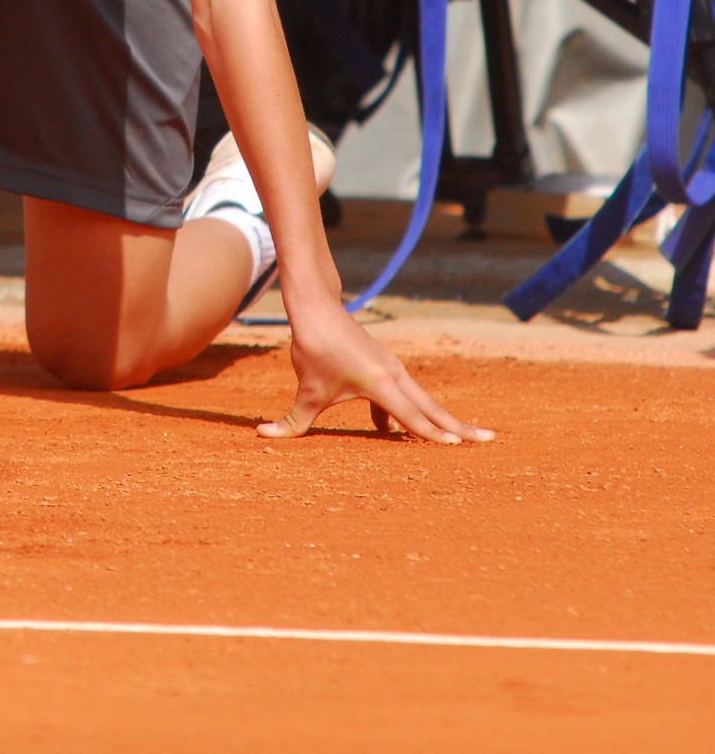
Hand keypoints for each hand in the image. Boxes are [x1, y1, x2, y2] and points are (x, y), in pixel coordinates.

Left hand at [259, 296, 493, 444]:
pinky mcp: (383, 365)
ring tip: (462, 437)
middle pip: (431, 407)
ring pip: (421, 399)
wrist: (316, 306)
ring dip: (439, 419)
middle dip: (458, 426)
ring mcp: (391, 368)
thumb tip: (263, 436)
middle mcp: (394, 375)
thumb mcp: (305, 390)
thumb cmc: (313, 347)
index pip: (412, 416)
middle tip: (489, 439)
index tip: (459, 448)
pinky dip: (410, 411)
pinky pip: (404, 394)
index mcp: (380, 384)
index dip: (434, 435)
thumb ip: (291, 421)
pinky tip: (391, 431)